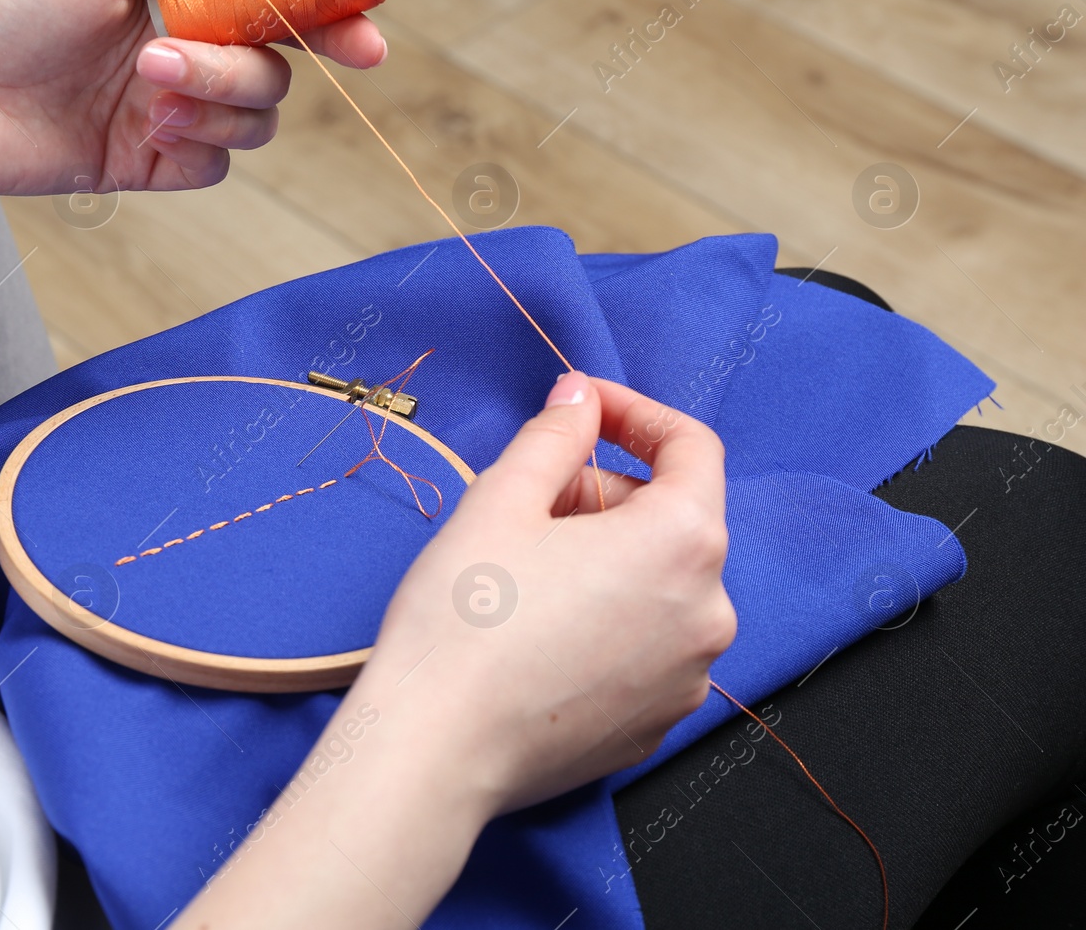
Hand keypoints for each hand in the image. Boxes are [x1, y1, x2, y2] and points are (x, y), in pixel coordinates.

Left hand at [0, 0, 387, 196]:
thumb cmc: (5, 4)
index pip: (278, 0)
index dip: (331, 12)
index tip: (366, 26)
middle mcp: (181, 49)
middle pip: (277, 65)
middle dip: (266, 62)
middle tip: (259, 55)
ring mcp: (167, 110)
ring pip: (255, 118)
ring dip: (217, 101)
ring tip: (148, 87)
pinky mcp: (147, 165)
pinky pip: (215, 167)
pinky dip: (197, 148)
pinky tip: (147, 131)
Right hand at [173, 373, 734, 927]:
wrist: (436, 749)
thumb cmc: (462, 620)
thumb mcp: (500, 500)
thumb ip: (555, 434)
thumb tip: (580, 397)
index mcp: (683, 543)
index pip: (691, 448)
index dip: (633, 414)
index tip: (580, 408)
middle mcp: (710, 612)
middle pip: (672, 519)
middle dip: (605, 494)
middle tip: (526, 504)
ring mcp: (690, 677)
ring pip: (659, 585)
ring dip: (606, 559)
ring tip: (525, 573)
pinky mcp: (658, 724)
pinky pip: (647, 645)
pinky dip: (607, 620)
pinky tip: (538, 632)